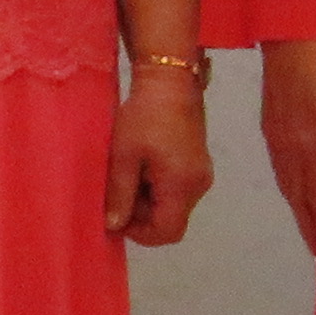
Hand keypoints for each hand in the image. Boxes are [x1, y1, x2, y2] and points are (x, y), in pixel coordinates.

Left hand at [106, 72, 212, 246]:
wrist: (170, 80)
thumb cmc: (144, 116)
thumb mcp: (124, 155)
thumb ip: (120, 194)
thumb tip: (114, 226)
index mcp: (182, 185)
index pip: (168, 232)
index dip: (141, 233)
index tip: (118, 215)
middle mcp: (198, 185)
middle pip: (172, 220)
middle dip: (143, 214)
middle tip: (120, 190)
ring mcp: (201, 174)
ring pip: (174, 206)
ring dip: (150, 200)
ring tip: (130, 173)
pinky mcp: (199, 163)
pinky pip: (179, 190)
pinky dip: (159, 188)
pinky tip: (144, 165)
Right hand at [258, 39, 315, 259]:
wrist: (289, 35)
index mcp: (310, 144)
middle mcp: (289, 148)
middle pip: (300, 196)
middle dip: (311, 225)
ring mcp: (276, 138)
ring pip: (288, 184)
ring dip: (299, 210)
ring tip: (309, 229)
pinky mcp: (270, 127)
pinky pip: (280, 169)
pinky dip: (289, 188)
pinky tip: (294, 190)